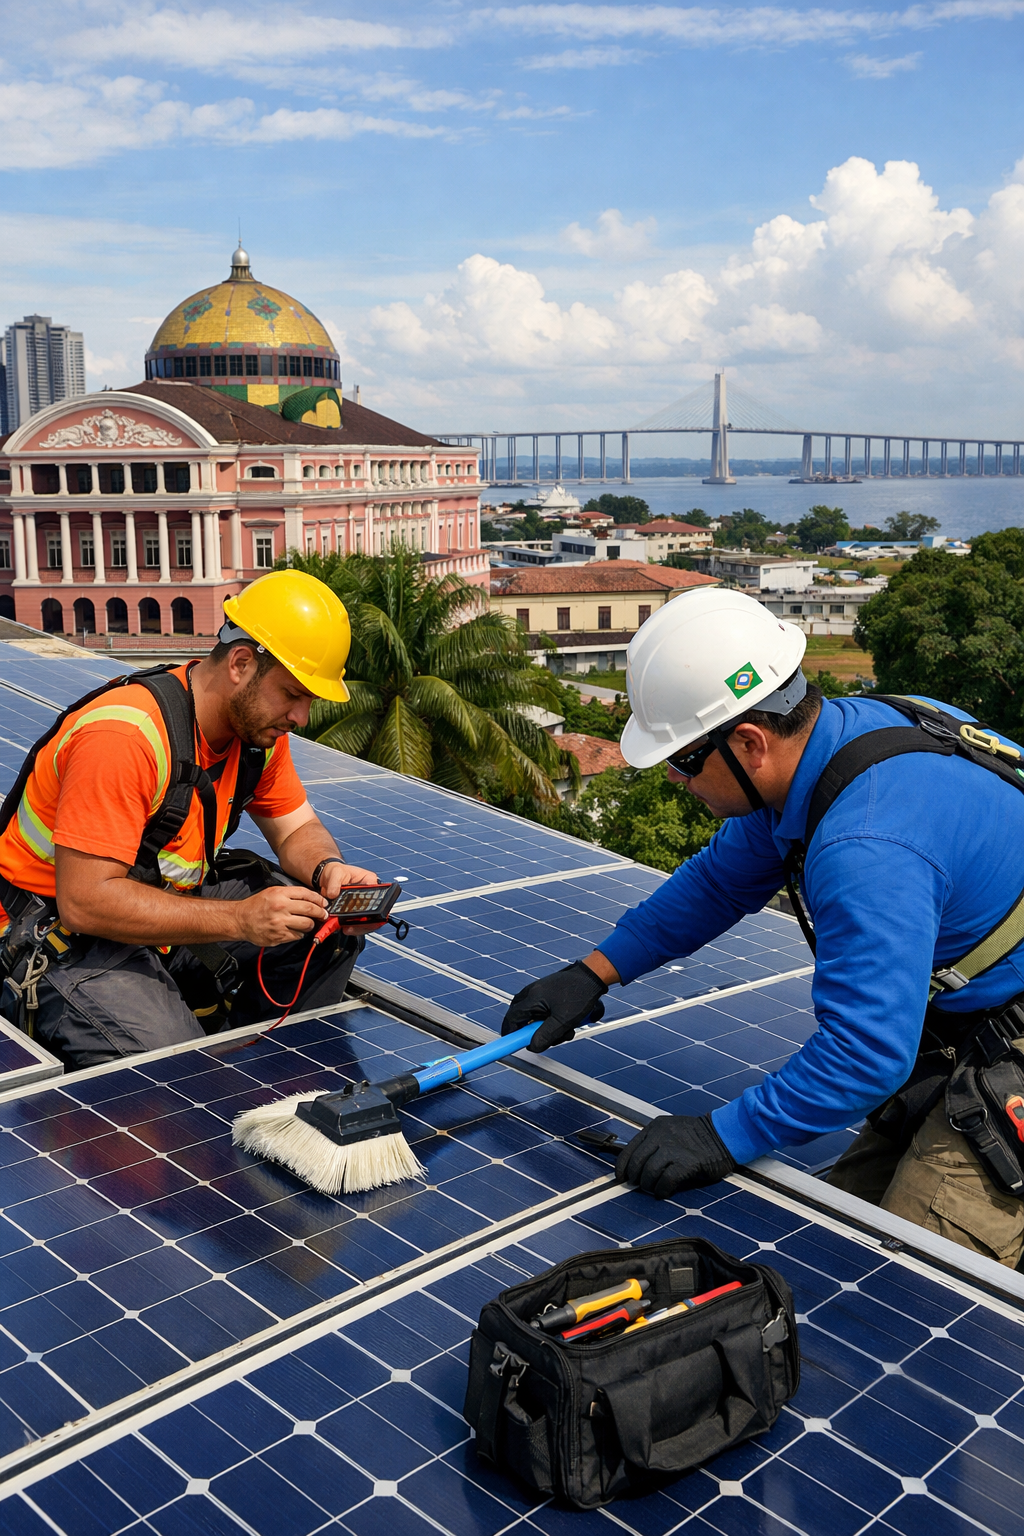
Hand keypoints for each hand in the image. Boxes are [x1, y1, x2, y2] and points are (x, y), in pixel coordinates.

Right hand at [235, 885, 327, 946]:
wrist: (240, 919)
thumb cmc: (257, 905)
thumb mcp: (272, 892)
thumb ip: (291, 894)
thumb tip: (311, 899)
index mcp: (280, 894)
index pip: (306, 894)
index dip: (319, 899)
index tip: (324, 903)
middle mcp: (281, 907)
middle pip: (310, 910)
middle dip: (321, 913)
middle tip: (324, 915)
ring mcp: (280, 923)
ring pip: (306, 924)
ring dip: (310, 925)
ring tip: (307, 923)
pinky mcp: (279, 936)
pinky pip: (297, 936)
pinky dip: (299, 934)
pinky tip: (294, 930)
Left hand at [316, 861, 381, 936]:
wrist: (326, 877)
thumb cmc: (335, 871)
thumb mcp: (335, 872)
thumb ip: (335, 882)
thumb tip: (333, 894)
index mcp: (369, 881)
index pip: (379, 896)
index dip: (376, 907)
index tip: (366, 915)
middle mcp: (369, 895)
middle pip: (375, 912)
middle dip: (366, 922)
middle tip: (355, 925)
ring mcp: (362, 905)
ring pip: (368, 921)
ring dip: (358, 927)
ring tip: (348, 928)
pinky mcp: (354, 912)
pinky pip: (358, 923)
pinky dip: (351, 928)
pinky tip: (344, 927)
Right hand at [500, 960, 607, 1051]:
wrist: (592, 976)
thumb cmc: (580, 993)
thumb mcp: (564, 1020)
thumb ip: (546, 1035)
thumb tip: (532, 1046)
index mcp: (532, 998)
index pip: (512, 1019)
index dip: (511, 1034)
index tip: (513, 1045)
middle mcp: (531, 994)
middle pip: (522, 1020)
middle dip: (535, 1033)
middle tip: (550, 1039)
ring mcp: (539, 993)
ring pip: (535, 1019)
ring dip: (548, 1029)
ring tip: (566, 1029)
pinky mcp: (547, 995)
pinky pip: (543, 1013)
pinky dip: (553, 1021)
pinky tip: (568, 1023)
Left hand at [615, 1115, 736, 1198]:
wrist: (723, 1135)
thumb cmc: (697, 1136)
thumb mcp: (671, 1131)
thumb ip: (654, 1143)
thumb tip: (637, 1166)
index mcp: (655, 1127)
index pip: (630, 1148)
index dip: (622, 1166)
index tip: (621, 1177)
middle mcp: (661, 1136)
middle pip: (637, 1162)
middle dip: (635, 1178)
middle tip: (640, 1185)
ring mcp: (673, 1149)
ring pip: (649, 1172)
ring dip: (648, 1185)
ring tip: (653, 1188)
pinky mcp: (686, 1163)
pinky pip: (666, 1181)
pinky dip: (662, 1190)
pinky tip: (663, 1192)